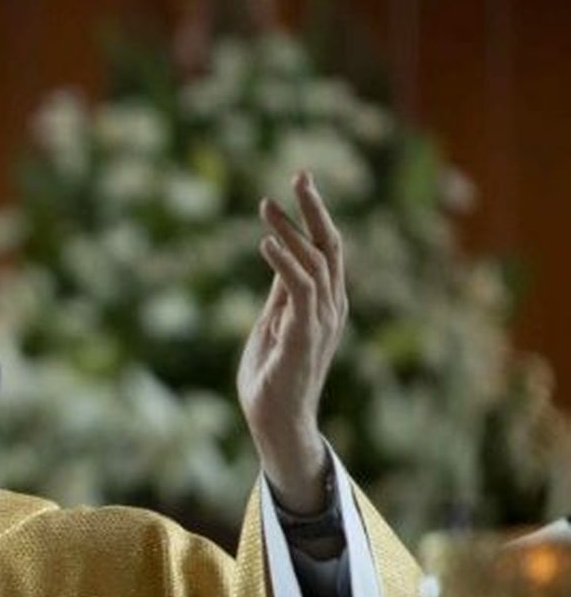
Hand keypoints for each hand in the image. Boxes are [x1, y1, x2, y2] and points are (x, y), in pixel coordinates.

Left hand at [238, 172, 344, 514]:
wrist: (275, 423)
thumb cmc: (271, 378)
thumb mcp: (272, 324)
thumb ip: (280, 294)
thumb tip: (278, 257)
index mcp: (324, 303)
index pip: (326, 249)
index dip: (314, 215)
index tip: (298, 183)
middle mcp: (330, 308)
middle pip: (331, 247)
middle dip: (315, 209)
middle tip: (299, 173)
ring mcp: (321, 322)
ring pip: (315, 263)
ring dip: (290, 231)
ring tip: (266, 206)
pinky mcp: (303, 337)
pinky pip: (299, 291)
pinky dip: (284, 264)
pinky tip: (265, 243)